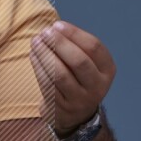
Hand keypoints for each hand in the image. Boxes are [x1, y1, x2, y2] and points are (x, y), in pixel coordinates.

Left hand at [29, 20, 115, 135]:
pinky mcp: (61, 107)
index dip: (74, 34)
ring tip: (36, 41)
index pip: (94, 47)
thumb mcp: (88, 65)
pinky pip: (47, 84)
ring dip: (46, 54)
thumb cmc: (79, 80)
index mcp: (107, 70)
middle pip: (79, 61)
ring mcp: (80, 99)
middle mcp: (97, 86)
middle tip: (45, 32)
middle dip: (60, 44)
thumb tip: (54, 28)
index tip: (57, 25)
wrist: (75, 116)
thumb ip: (77, 47)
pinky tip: (33, 55)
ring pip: (60, 74)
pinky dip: (38, 67)